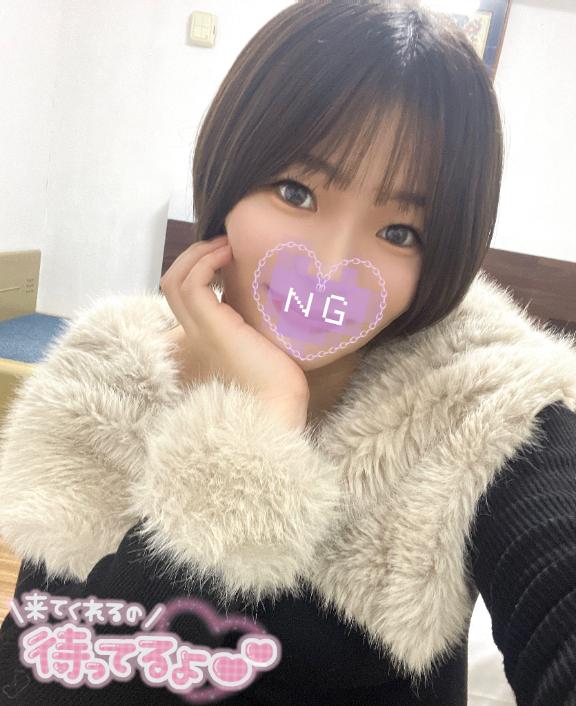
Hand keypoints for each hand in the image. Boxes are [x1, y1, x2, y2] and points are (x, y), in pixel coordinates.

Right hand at [160, 235, 309, 430]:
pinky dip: (206, 262)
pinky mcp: (211, 328)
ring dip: (199, 254)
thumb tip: (276, 294)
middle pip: (171, 282)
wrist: (278, 407)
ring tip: (226, 244)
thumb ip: (257, 322)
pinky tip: (231, 254)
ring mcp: (200, 331)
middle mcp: (195, 334)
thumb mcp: (264, 343)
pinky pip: (192, 285)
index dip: (198, 268)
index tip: (227, 255)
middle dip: (194, 255)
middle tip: (225, 244)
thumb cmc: (279, 381)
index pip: (184, 296)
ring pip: (174, 280)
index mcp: (205, 337)